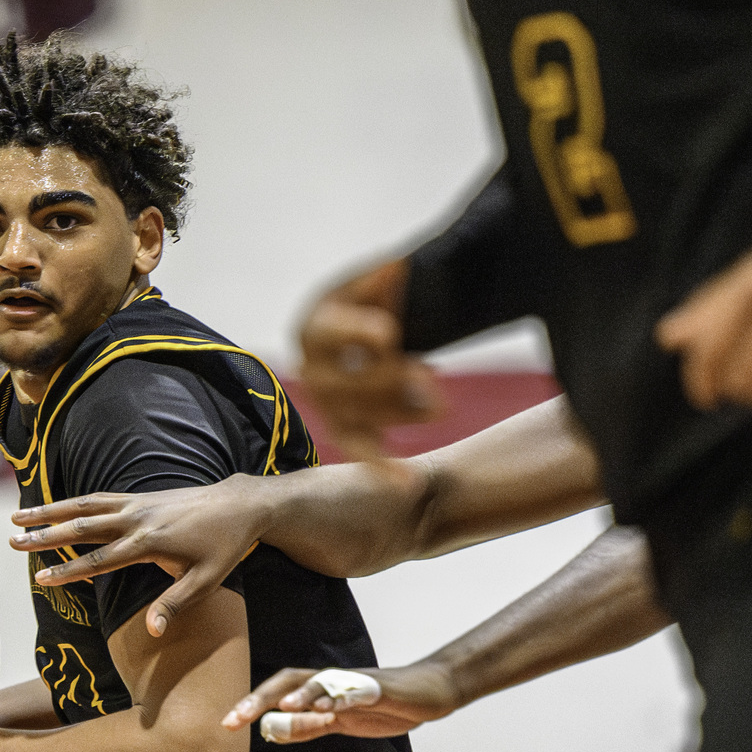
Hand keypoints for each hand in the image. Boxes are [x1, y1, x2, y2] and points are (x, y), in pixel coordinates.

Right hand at [10, 475, 273, 636]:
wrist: (239, 505)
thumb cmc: (224, 548)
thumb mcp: (206, 581)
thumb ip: (175, 605)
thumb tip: (152, 631)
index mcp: (150, 542)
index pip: (101, 559)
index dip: (69, 571)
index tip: (41, 579)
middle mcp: (137, 518)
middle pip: (81, 527)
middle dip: (44, 534)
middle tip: (12, 541)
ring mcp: (136, 504)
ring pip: (83, 506)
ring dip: (48, 511)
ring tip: (16, 515)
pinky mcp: (139, 497)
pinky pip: (98, 498)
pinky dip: (72, 502)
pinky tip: (52, 509)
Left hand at [223, 660, 459, 742]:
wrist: (426, 693)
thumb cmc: (381, 706)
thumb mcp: (339, 722)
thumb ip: (308, 727)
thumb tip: (271, 732)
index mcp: (319, 692)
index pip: (278, 693)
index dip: (251, 705)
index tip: (227, 724)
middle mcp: (331, 682)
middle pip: (290, 681)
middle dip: (261, 697)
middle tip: (236, 717)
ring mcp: (355, 683)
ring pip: (322, 682)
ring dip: (302, 693)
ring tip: (283, 705)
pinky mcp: (380, 689)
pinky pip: (359, 692)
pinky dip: (342, 698)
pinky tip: (330, 709)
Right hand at [299, 260, 441, 457]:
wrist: (373, 323)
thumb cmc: (378, 297)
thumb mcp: (381, 278)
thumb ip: (386, 278)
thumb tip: (396, 268)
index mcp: (316, 325)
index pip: (330, 332)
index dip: (358, 333)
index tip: (390, 333)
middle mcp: (311, 367)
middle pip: (344, 383)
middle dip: (388, 380)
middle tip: (429, 372)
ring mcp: (326, 402)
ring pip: (354, 419)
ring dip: (399, 413)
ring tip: (440, 405)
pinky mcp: (344, 425)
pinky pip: (360, 449)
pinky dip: (382, 466)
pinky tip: (407, 483)